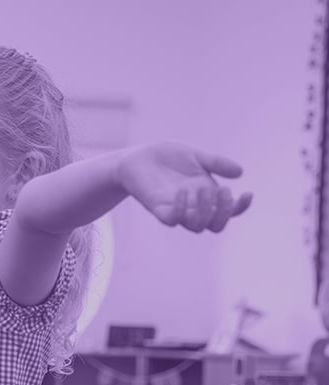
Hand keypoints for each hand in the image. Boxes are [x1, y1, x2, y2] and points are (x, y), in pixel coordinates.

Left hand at [117, 142, 252, 232]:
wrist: (138, 158)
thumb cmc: (167, 158)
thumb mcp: (197, 156)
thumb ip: (216, 163)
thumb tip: (240, 172)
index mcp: (206, 196)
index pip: (228, 212)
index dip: (240, 208)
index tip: (248, 193)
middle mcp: (193, 207)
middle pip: (215, 225)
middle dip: (224, 211)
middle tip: (223, 190)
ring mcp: (176, 210)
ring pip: (196, 226)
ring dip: (205, 210)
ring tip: (202, 188)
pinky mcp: (158, 209)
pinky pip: (172, 219)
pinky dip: (181, 208)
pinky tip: (183, 190)